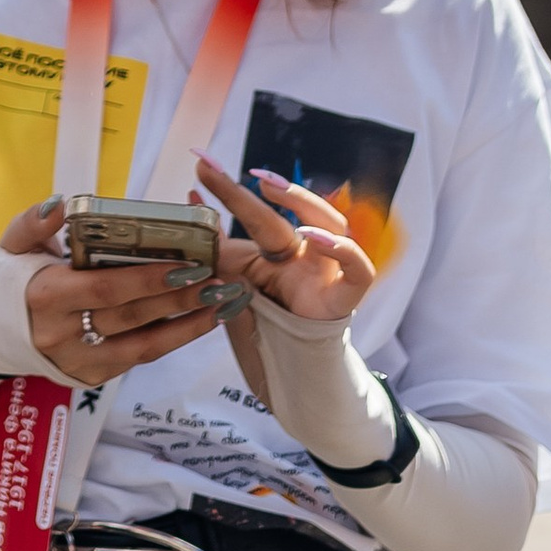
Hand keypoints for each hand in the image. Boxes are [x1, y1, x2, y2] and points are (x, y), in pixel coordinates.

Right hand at [1, 196, 250, 385]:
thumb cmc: (11, 278)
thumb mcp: (14, 243)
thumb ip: (35, 222)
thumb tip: (61, 204)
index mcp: (45, 296)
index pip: (104, 289)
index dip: (145, 280)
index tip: (183, 265)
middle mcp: (62, 335)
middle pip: (130, 318)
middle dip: (177, 300)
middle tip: (216, 280)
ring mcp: (79, 361)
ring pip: (142, 346)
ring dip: (187, 326)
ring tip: (221, 302)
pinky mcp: (93, 376)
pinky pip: (139, 358)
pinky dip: (172, 340)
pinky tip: (200, 321)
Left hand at [195, 153, 377, 389]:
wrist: (289, 386)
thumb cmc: (265, 330)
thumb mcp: (232, 285)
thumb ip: (216, 250)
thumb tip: (191, 201)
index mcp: (276, 254)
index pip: (256, 213)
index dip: (228, 189)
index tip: (200, 164)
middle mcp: (304, 258)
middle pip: (290, 213)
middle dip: (253, 190)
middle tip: (219, 173)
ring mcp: (325, 276)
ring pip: (333, 225)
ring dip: (304, 202)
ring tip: (269, 189)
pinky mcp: (341, 303)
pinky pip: (359, 272)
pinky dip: (343, 250)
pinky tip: (312, 238)